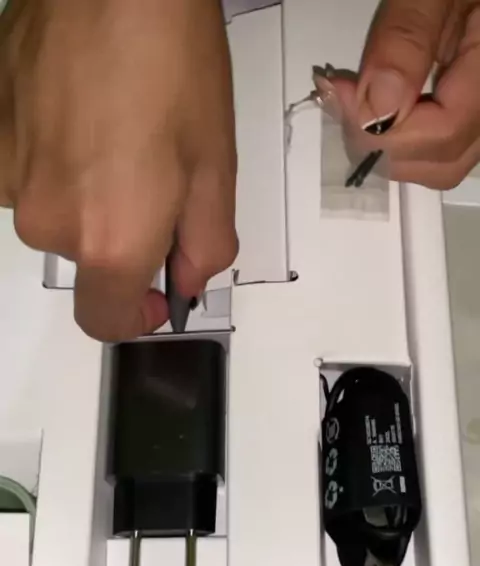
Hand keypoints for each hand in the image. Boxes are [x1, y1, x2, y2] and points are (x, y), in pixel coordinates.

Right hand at [0, 0, 237, 340]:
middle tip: (155, 179)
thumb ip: (204, 247)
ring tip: (118, 134)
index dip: (134, 316)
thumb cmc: (173, 62)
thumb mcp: (216, 168)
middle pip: (86, 260)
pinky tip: (80, 115)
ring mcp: (9, 178)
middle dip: (121, 236)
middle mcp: (49, 222)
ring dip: (87, 193)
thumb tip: (185, 280)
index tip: (154, 295)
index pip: (105, 321)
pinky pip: (26, 171)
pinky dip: (54, 158)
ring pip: (55, 212)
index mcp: (110, 240)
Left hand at [324, 0, 479, 189]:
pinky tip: (376, 104)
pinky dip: (403, 134)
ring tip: (355, 102)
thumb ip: (407, 39)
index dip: (384, 129)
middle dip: (385, 145)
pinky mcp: (469, 98)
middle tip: (343, 101)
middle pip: (444, 160)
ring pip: (442, 160)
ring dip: (391, 147)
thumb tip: (375, 109)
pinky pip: (441, 140)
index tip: (338, 93)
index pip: (444, 132)